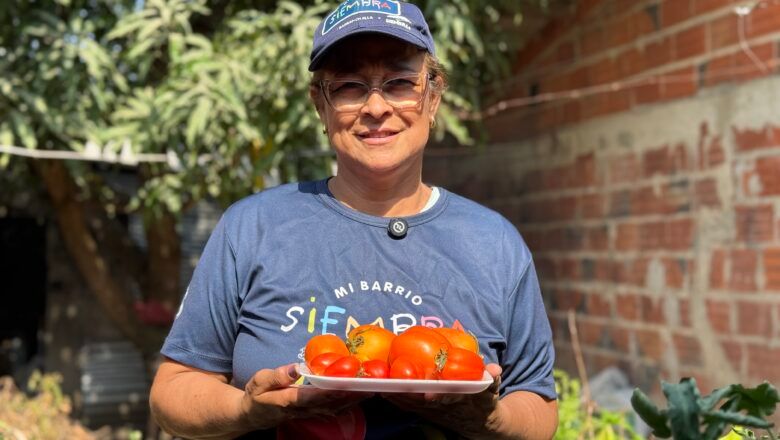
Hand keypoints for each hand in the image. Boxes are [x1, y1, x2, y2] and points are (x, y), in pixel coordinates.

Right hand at [240, 363, 371, 429]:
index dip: (328, 391)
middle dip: (348, 396)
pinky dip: (346, 405)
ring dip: (351, 401)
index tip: (344, 384)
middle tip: (367, 385)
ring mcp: (307, 414)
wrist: (253, 415)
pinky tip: (358, 398)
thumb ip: (277, 375)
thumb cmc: (256, 395)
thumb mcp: (259, 381)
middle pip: (328, 404)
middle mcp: (301, 410)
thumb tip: (296, 367)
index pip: (311, 396)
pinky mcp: (311, 414)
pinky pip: (332, 411)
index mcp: (287, 400)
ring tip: (369, 390)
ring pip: (333, 409)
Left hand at [382, 363, 504, 438]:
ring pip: (412, 405)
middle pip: (423, 402)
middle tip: (394, 385)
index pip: (447, 398)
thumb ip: (492, 378)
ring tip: (381, 385)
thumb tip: (494, 369)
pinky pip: (408, 407)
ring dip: (398, 396)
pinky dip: (397, 400)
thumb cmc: (484, 401)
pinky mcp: (425, 412)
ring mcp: (432, 412)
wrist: (480, 424)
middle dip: (409, 395)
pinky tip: (383, 391)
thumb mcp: (492, 390)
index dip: (438, 396)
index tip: (429, 394)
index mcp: (459, 400)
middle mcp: (443, 408)